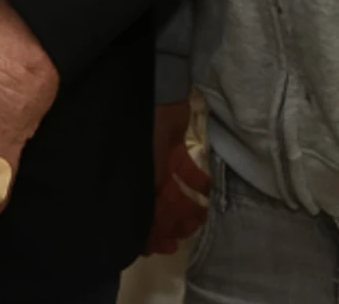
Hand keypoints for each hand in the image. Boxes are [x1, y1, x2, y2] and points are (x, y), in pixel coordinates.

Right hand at [145, 100, 209, 255]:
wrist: (159, 92)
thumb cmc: (147, 131)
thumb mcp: (148, 172)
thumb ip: (148, 202)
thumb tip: (146, 237)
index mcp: (131, 179)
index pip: (138, 214)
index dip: (150, 234)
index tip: (167, 247)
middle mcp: (142, 173)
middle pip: (157, 206)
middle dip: (171, 223)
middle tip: (186, 234)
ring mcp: (157, 161)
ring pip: (173, 192)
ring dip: (187, 206)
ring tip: (200, 217)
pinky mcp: (173, 148)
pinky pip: (185, 171)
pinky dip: (197, 182)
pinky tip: (207, 190)